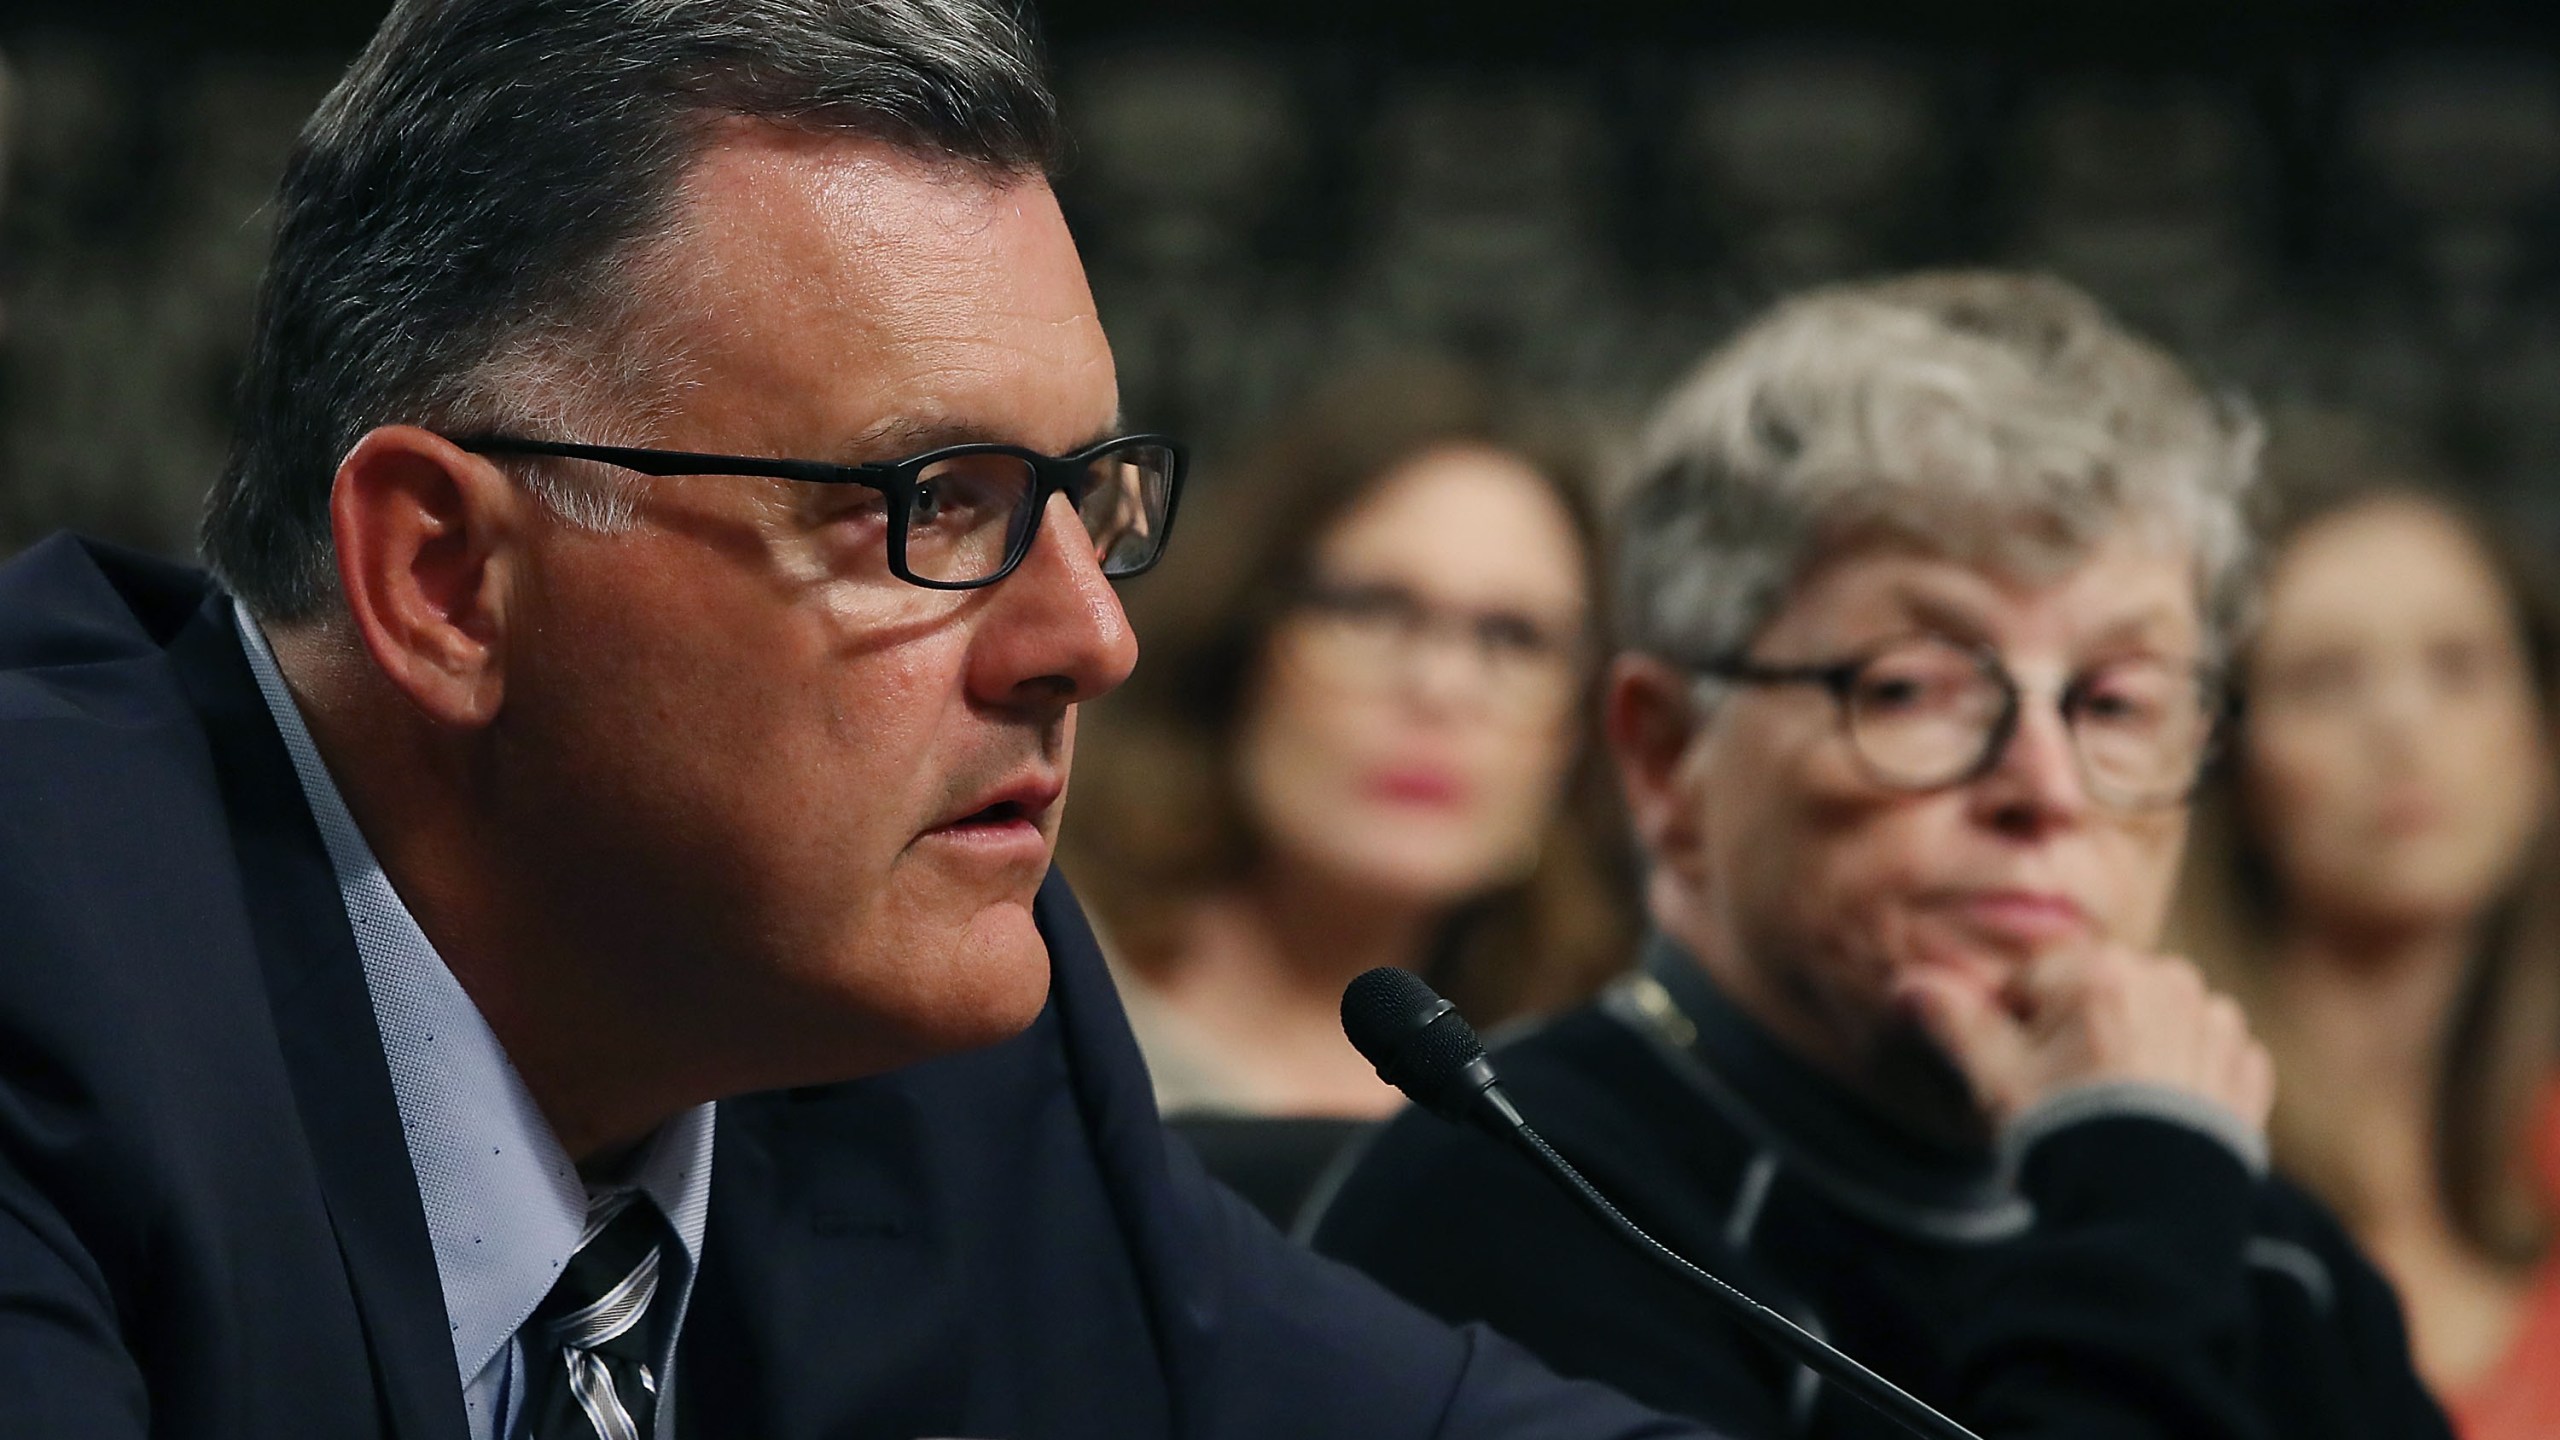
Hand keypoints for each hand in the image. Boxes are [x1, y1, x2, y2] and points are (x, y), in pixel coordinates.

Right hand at [1897, 944, 2275, 1134]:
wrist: (2149, 1216)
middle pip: (2100, 991)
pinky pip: (2208, 1051)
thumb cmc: (2063, 1136)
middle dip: (2081, 1029)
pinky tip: (2161, 1115)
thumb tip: (1907, 983)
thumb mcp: (1995, 1080)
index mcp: (2099, 972)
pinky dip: (2187, 1073)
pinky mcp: (2247, 1068)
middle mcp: (2166, 981)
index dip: (2018, 1026)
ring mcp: (2216, 1024)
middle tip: (2069, 1093)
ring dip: (2138, 1045)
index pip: (2038, 979)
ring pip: (2157, 1016)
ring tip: (2116, 1107)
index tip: (2024, 1072)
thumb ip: (1953, 1021)